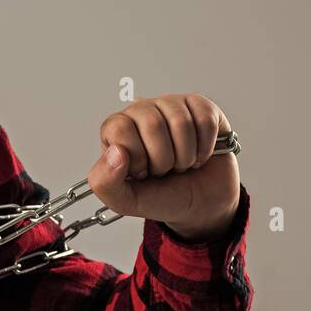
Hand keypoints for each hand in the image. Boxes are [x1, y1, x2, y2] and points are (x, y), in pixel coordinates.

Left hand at [86, 93, 239, 241]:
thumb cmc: (162, 196)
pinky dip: (205, 147)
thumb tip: (115, 152)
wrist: (201, 204)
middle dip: (164, 160)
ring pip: (181, 122)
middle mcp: (141, 112)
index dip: (137, 157)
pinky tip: (199, 154)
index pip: (120, 128)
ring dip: (186, 156)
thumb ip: (105, 182)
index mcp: (116, 130)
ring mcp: (171, 106)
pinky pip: (205, 120)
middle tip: (164, 170)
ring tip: (181, 163)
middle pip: (152, 124)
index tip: (143, 172)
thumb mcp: (125, 200)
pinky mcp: (200, 106)